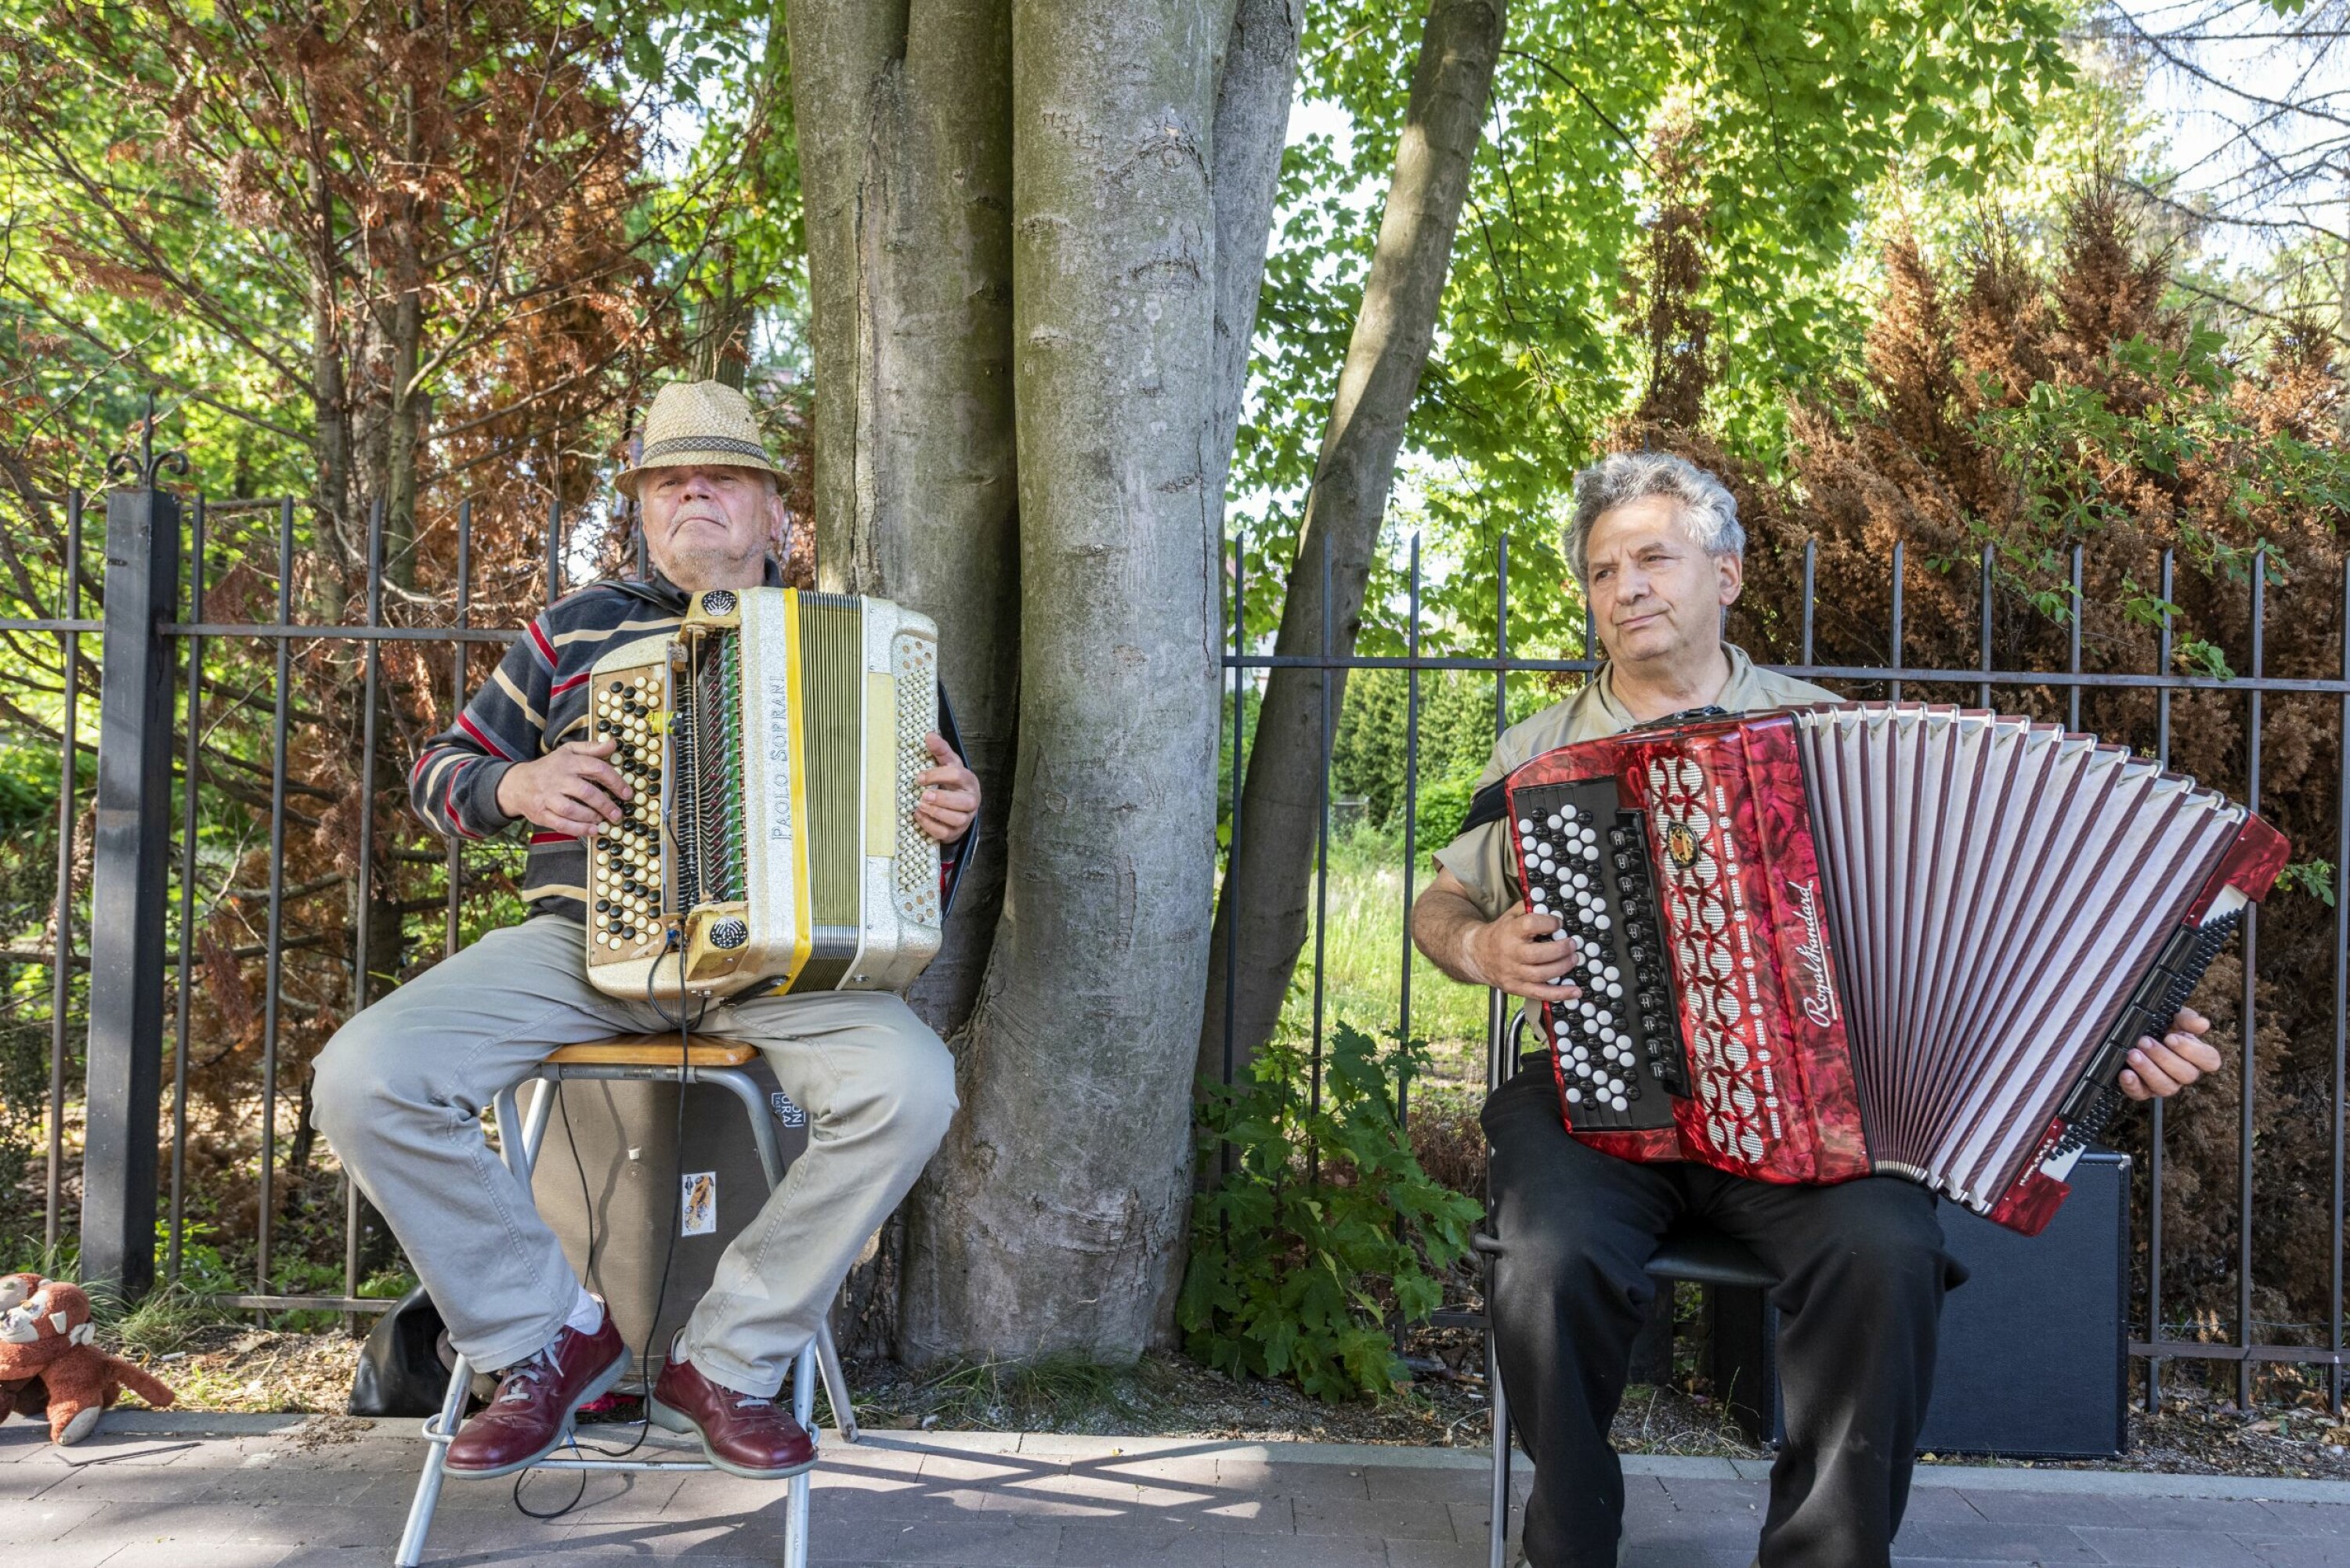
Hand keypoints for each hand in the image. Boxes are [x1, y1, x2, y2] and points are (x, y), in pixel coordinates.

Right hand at [494, 739, 631, 836]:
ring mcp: (547, 797)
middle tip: (617, 814)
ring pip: (572, 809)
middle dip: (605, 805)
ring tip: (603, 820)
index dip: (615, 781)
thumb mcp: (568, 752)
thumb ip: (591, 748)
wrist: (517, 783)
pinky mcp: (541, 813)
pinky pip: (561, 824)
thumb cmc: (550, 767)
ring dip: (592, 817)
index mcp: (568, 762)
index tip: (627, 793)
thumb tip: (613, 744)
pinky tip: (592, 830)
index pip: (596, 768)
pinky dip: (578, 829)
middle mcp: (557, 778)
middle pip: (586, 792)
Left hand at [913, 732, 977, 842]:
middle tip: (923, 795)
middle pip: (964, 801)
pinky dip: (931, 826)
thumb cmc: (952, 783)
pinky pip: (946, 833)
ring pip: (957, 819)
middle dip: (942, 798)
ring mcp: (966, 818)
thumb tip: (929, 735)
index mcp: (969, 781)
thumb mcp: (948, 764)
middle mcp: (971, 800)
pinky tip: (919, 816)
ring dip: (937, 813)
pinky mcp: (956, 832)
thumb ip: (940, 750)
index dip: (938, 775)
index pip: (958, 776)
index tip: (919, 777)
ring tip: (921, 806)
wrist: (958, 806)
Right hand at [1458, 905, 1583, 1003]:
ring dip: (1563, 967)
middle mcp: (1510, 953)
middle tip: (1572, 944)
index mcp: (1509, 932)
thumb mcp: (1511, 915)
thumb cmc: (1500, 934)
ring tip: (1573, 959)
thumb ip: (1530, 909)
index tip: (1558, 923)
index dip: (1548, 923)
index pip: (1530, 925)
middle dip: (1561, 949)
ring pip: (1542, 974)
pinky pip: (1541, 993)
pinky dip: (1560, 994)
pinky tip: (1575, 991)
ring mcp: (1513, 973)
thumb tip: (1553, 906)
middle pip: (1539, 954)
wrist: (1477, 955)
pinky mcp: (1517, 988)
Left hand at [2119, 1006, 2219, 1100]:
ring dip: (2149, 1070)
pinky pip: (2141, 1094)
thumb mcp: (2172, 1016)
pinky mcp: (2143, 1091)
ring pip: (2166, 1087)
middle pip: (2186, 1075)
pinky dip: (2133, 1085)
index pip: (2210, 1061)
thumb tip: (2203, 1024)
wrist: (2129, 1030)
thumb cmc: (2157, 1024)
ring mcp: (2164, 1084)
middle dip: (2163, 1057)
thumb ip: (2187, 1019)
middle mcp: (2183, 1073)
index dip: (2193, 1052)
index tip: (2170, 1038)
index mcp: (2195, 1055)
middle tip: (2144, 1041)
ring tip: (2132, 1054)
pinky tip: (2126, 1073)